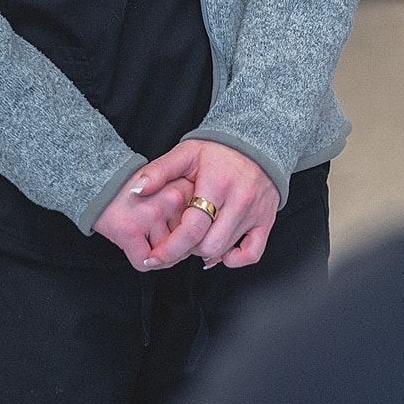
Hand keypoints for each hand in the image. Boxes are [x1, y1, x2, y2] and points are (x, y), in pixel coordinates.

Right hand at [94, 171, 194, 269]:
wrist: (100, 181)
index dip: (191, 237)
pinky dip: (139, 260)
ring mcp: (150, 215)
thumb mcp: (169, 190)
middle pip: (187, 245)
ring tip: (144, 237)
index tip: (179, 233)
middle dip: (175, 249)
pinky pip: (144, 262)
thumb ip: (188, 211)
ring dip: (157, 256)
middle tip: (158, 235)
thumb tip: (201, 247)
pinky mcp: (130, 229)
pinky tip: (133, 244)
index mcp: (183, 187)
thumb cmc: (136, 191)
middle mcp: (170, 199)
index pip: (201, 228)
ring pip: (167, 256)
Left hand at [134, 140, 280, 270]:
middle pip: (208, 245)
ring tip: (193, 239)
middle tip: (176, 241)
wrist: (254, 145)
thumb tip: (137, 191)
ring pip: (225, 250)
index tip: (155, 257)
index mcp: (216, 184)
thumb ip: (159, 171)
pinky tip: (220, 251)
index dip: (170, 248)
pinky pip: (252, 254)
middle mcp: (239, 200)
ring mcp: (255, 213)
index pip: (192, 227)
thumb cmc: (217, 151)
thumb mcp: (185, 153)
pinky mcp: (266, 221)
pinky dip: (233, 259)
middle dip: (186, 249)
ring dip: (204, 252)